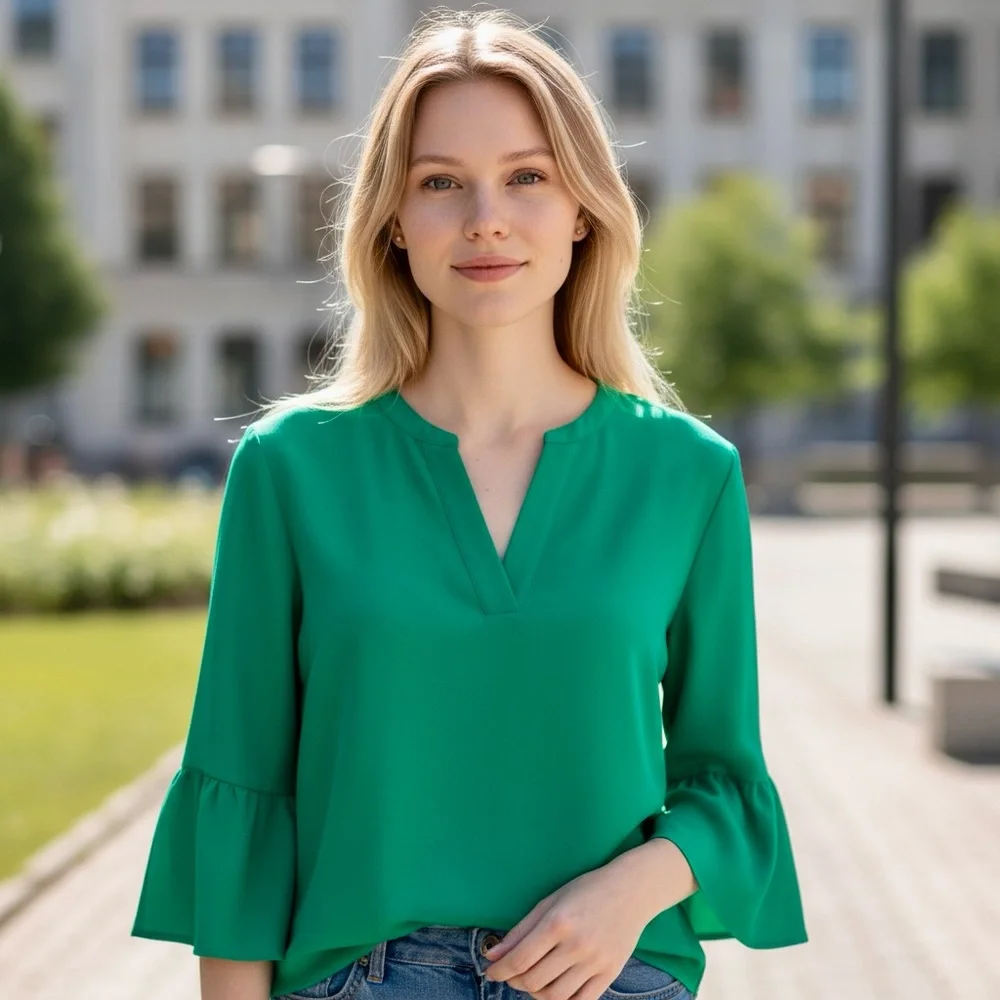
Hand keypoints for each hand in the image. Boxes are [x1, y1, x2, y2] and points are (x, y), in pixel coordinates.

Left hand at [481, 858, 656, 999]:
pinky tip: (555, 989)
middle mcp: (576, 945)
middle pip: (534, 980)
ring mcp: (595, 962)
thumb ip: (520, 930)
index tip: (491, 972)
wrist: (631, 890)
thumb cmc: (586, 891)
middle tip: (511, 974)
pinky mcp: (610, 974)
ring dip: (535, 993)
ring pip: (555, 996)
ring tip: (533, 981)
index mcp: (557, 922)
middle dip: (515, 981)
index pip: (520, 959)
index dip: (499, 971)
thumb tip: (492, 956)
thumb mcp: (549, 902)